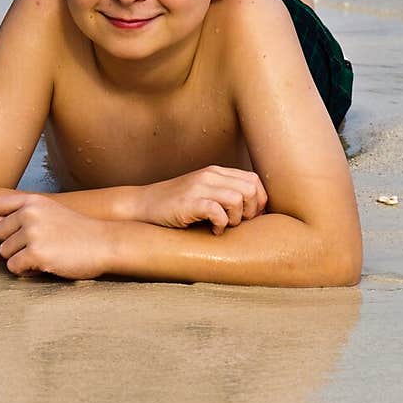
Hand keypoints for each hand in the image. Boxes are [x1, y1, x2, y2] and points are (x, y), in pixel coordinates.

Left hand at [0, 191, 113, 279]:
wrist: (105, 243)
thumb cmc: (79, 231)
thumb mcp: (52, 212)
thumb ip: (24, 214)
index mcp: (33, 201)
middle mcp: (29, 214)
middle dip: (12, 245)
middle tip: (34, 249)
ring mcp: (32, 233)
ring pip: (5, 252)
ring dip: (20, 259)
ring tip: (43, 257)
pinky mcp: (35, 253)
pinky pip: (14, 267)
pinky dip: (25, 271)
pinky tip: (44, 266)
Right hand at [135, 166, 267, 233]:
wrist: (143, 205)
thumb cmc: (176, 205)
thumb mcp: (203, 192)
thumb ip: (225, 193)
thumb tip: (255, 210)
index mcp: (216, 172)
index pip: (254, 180)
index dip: (259, 201)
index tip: (251, 216)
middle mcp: (210, 176)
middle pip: (250, 189)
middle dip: (251, 211)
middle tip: (239, 223)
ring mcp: (199, 188)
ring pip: (237, 199)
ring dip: (236, 218)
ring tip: (225, 226)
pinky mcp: (189, 203)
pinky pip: (218, 211)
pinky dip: (221, 224)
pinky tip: (213, 230)